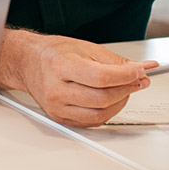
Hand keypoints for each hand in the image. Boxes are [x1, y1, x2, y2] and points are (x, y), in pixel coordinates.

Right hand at [0, 31, 151, 127]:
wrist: (28, 63)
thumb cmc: (54, 53)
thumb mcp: (85, 47)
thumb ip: (114, 61)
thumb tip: (140, 70)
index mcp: (60, 65)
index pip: (101, 77)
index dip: (126, 76)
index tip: (139, 72)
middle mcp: (55, 88)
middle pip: (102, 98)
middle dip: (127, 89)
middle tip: (137, 80)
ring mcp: (56, 106)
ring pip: (100, 114)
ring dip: (120, 103)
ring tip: (124, 90)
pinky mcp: (59, 118)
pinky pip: (92, 122)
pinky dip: (107, 112)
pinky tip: (110, 100)